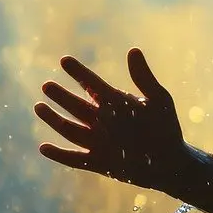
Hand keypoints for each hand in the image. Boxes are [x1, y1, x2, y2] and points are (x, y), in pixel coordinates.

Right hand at [36, 49, 186, 187]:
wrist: (173, 162)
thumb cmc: (167, 128)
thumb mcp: (159, 101)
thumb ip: (144, 78)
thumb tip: (133, 50)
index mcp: (113, 103)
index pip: (92, 84)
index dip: (79, 73)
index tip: (65, 60)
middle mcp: (101, 121)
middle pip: (76, 106)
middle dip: (61, 96)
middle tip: (48, 85)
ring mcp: (97, 142)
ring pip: (69, 129)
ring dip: (54, 120)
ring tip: (39, 106)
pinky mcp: (98, 163)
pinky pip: (74, 159)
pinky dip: (59, 155)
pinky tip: (44, 148)